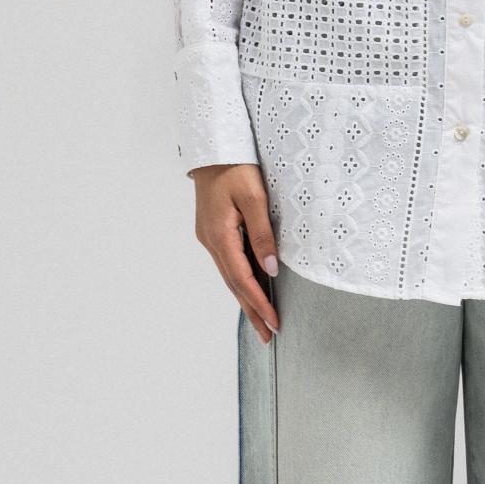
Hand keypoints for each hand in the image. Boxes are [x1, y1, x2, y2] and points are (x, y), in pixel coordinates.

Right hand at [191, 164, 280, 344]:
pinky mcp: (213, 232)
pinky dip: (242, 281)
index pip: (242, 278)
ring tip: (262, 322)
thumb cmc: (235, 167)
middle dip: (252, 311)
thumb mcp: (254, 197)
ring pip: (230, 276)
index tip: (274, 322)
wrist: (213, 147)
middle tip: (269, 336)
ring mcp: (210, 238)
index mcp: (219, 235)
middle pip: (234, 284)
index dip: (259, 303)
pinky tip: (252, 291)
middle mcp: (211, 241)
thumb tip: (270, 269)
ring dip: (246, 300)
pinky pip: (229, 263)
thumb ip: (262, 233)